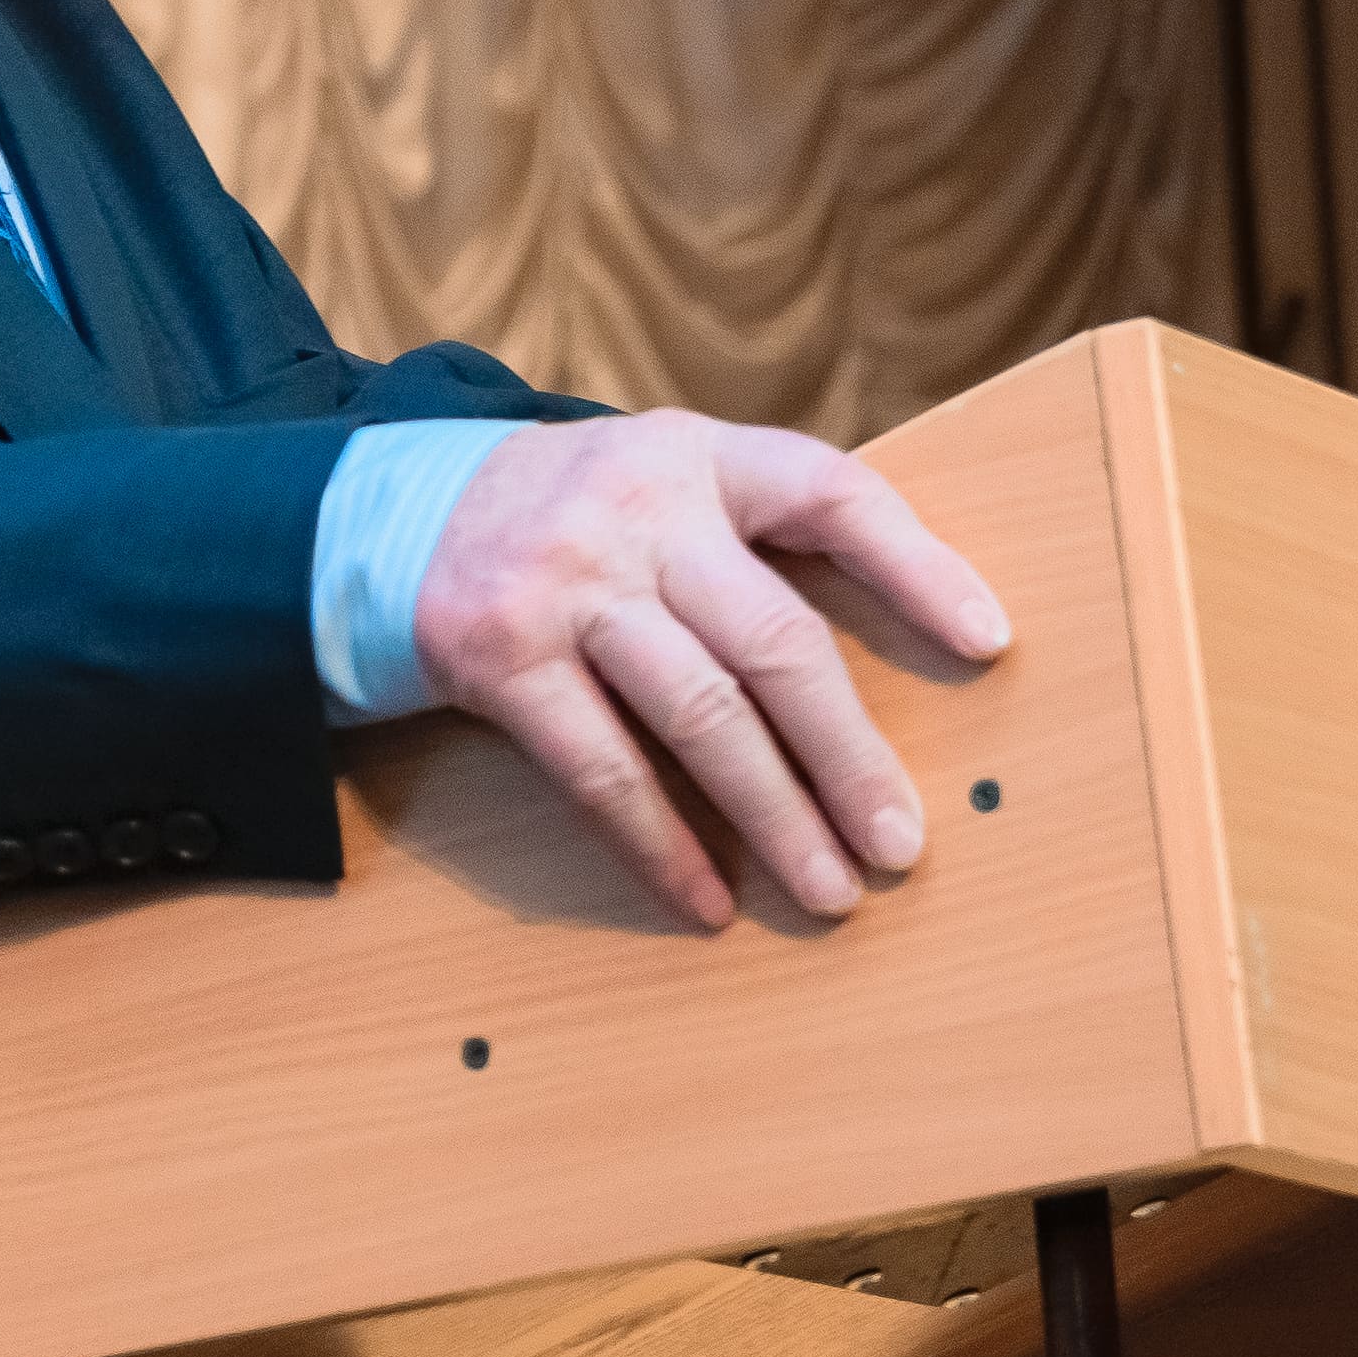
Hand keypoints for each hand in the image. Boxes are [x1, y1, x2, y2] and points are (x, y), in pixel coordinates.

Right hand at [410, 413, 1009, 930]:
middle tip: (902, 843)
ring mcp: (564, 580)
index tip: (989, 643)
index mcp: (694, 456)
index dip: (918, 565)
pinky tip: (706, 900)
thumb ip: (741, 541)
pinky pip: (602, 768)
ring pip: (702, 713)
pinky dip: (662, 845)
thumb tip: (872, 667)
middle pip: (776, 639)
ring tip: (830, 887)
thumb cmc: (550, 520)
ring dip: (777, 814)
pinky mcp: (497, 654)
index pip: (831, 491)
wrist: (368, 517)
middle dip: (850, 752)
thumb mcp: (647, 485)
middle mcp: (637, 507)